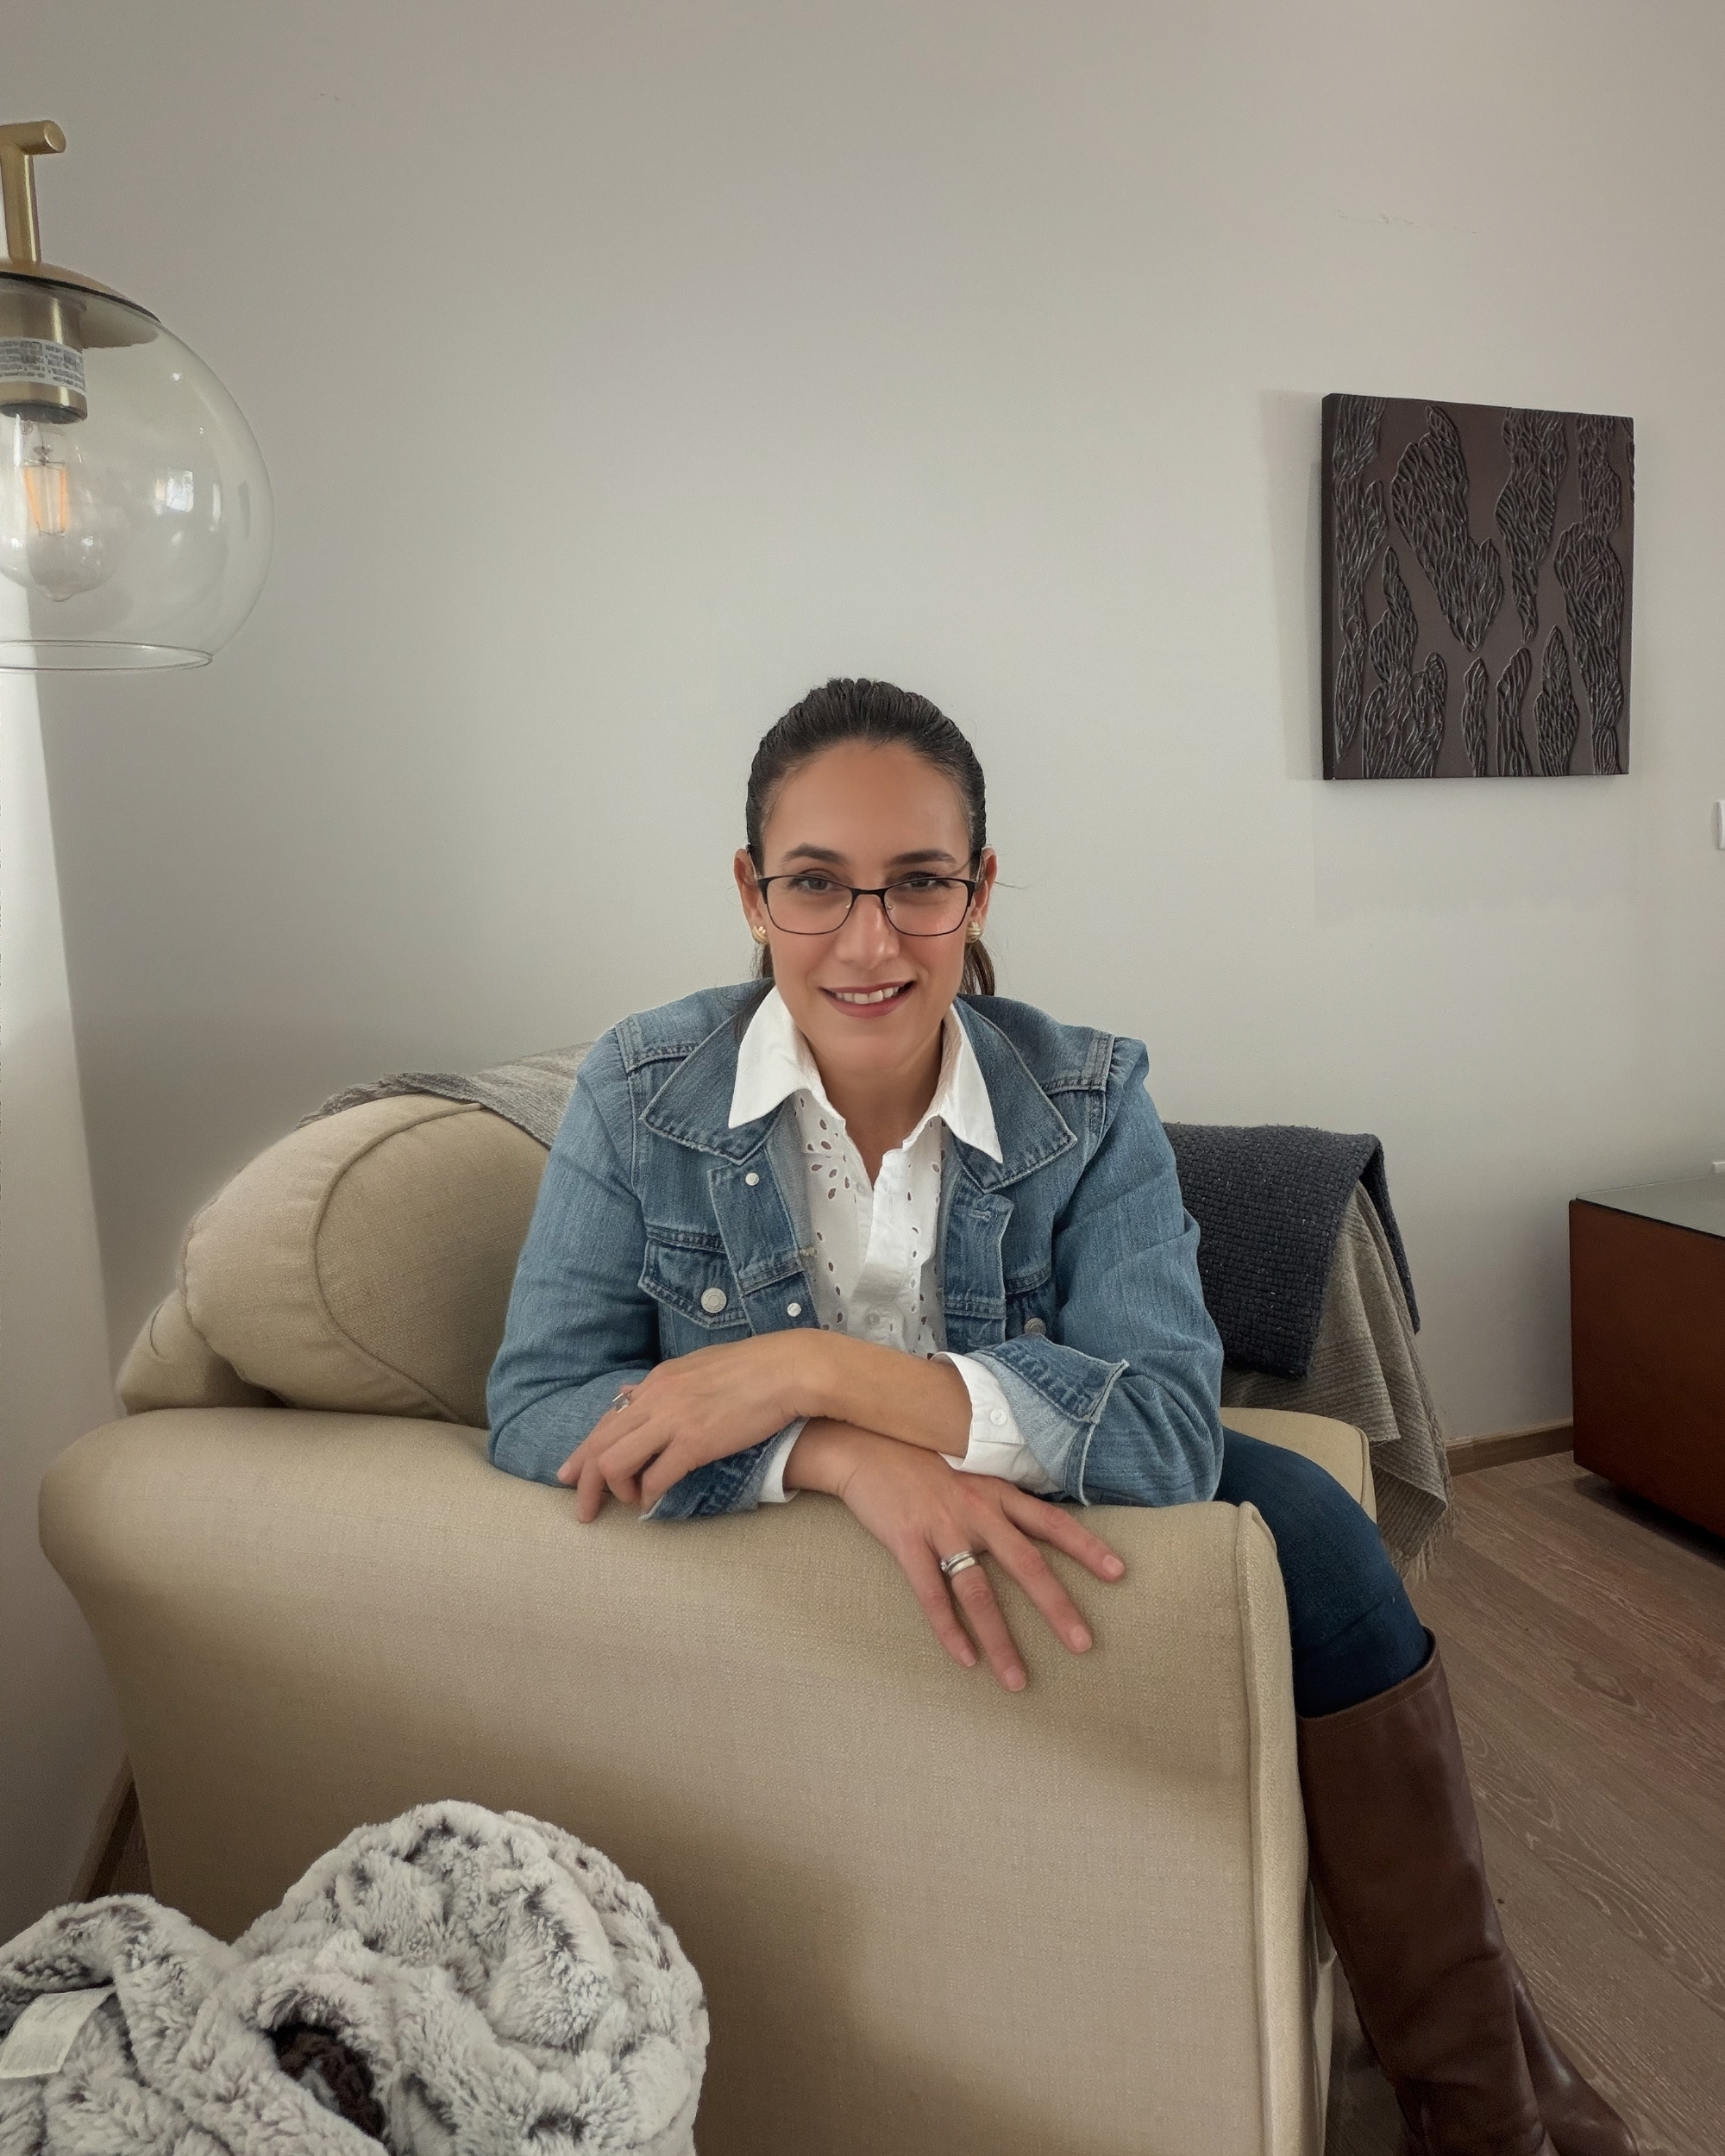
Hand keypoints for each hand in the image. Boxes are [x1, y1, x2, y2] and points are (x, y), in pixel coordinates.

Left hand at [558, 1336, 817, 1519]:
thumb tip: (633, 1392)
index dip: (584, 1451)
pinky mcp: (694, 1442)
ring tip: (628, 1504)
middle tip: (582, 1509)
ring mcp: (672, 1419)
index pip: (607, 1420)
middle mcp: (656, 1398)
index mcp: (657, 1381)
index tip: (570, 1474)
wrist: (789, 1369)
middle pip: (600, 1444)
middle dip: (584, 1481)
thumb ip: (665, 1384)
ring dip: (616, 1491)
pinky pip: (655, 1478)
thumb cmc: (754, 1367)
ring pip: (615, 1462)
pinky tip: (652, 1506)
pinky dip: (648, 1497)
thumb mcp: (698, 1366)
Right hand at [792, 1423, 1125, 1690]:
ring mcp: (942, 1527)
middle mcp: (977, 1510)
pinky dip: (948, 1630)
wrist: (864, 1443)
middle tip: (1084, 1645)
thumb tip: (1031, 1520)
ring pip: (978, 1591)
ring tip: (1017, 1680)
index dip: (1086, 1546)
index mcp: (996, 1491)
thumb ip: (998, 1495)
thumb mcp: (969, 1468)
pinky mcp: (907, 1541)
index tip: (1119, 1572)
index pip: (1052, 1521)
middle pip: (1026, 1564)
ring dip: (1000, 1640)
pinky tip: (964, 1660)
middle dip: (1057, 1607)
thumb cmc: (919, 1458)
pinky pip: (931, 1595)